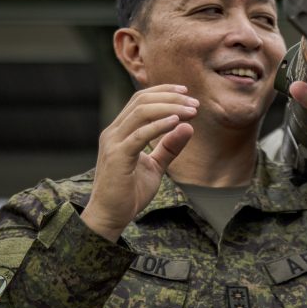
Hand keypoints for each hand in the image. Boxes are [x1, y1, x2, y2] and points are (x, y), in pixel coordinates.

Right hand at [82, 84, 196, 241]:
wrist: (111, 215)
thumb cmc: (130, 192)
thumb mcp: (156, 166)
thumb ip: (170, 147)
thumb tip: (189, 127)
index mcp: (120, 131)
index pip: (140, 99)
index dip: (163, 91)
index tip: (186, 91)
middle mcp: (113, 132)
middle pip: (141, 101)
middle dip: (171, 98)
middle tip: (195, 103)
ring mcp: (113, 143)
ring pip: (141, 112)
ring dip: (170, 108)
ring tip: (192, 111)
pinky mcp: (117, 157)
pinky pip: (140, 135)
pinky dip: (159, 126)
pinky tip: (177, 122)